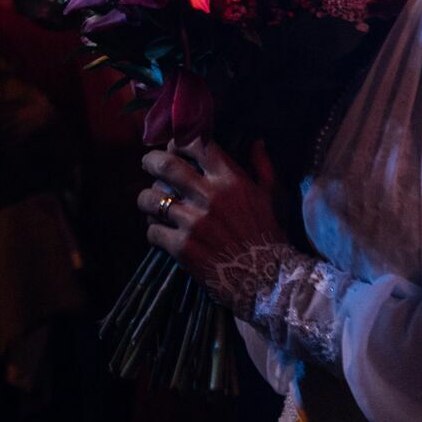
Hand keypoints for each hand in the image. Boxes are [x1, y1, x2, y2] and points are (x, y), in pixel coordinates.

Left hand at [138, 138, 284, 319]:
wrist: (268, 281)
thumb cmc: (271, 235)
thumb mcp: (273, 196)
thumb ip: (263, 166)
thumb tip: (256, 140)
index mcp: (231, 180)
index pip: (196, 144)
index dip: (178, 142)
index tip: (174, 147)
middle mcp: (209, 196)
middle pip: (164, 165)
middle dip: (150, 160)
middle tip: (148, 164)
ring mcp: (192, 222)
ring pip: (151, 199)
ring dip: (148, 199)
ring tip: (151, 204)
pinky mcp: (181, 248)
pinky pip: (152, 230)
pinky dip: (153, 230)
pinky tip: (161, 233)